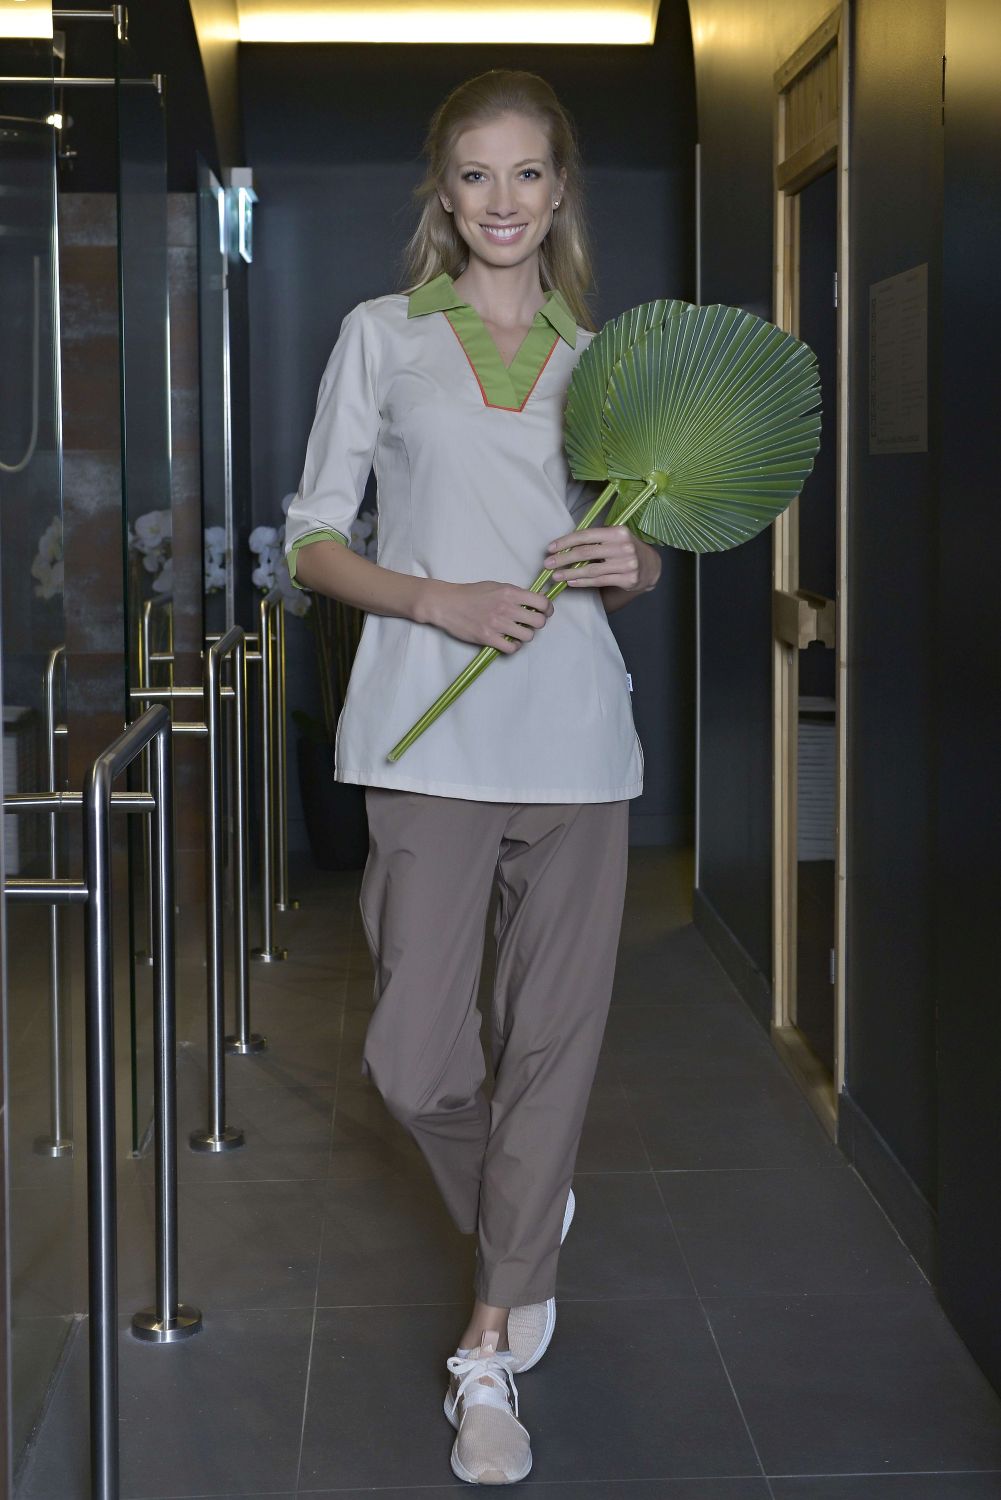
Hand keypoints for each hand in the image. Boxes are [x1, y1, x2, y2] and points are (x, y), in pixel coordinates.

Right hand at [424, 579, 553, 654]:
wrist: (447, 603)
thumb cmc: (470, 594)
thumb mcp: (495, 586)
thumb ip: (514, 594)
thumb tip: (533, 601)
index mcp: (510, 592)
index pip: (542, 602)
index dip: (548, 609)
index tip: (545, 612)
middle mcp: (506, 608)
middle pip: (539, 622)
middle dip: (537, 623)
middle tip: (530, 623)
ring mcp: (497, 624)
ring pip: (528, 636)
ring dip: (525, 636)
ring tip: (517, 633)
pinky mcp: (488, 638)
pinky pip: (512, 648)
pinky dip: (514, 646)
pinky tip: (509, 641)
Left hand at [543, 525, 660, 593]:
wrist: (651, 566)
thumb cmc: (625, 549)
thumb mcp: (615, 538)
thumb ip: (595, 539)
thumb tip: (565, 546)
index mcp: (618, 531)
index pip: (586, 535)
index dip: (566, 542)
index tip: (550, 548)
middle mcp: (623, 546)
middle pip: (586, 553)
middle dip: (563, 558)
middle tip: (547, 564)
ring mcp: (627, 564)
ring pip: (591, 570)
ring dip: (570, 573)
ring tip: (555, 576)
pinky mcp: (628, 579)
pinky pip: (599, 581)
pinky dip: (583, 582)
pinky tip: (571, 582)